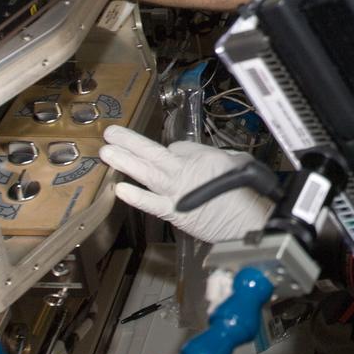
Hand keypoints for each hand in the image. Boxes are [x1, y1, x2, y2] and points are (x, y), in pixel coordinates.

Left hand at [99, 125, 273, 242]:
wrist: (247, 219)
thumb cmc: (247, 191)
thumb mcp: (237, 161)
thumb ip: (215, 157)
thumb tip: (204, 158)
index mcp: (201, 155)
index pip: (176, 147)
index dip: (172, 151)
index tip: (171, 154)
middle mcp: (184, 170)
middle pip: (152, 152)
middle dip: (129, 141)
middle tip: (111, 133)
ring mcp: (176, 191)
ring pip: (145, 172)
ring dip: (124, 161)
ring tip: (107, 152)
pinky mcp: (173, 212)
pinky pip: (150, 203)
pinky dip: (135, 196)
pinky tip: (120, 189)